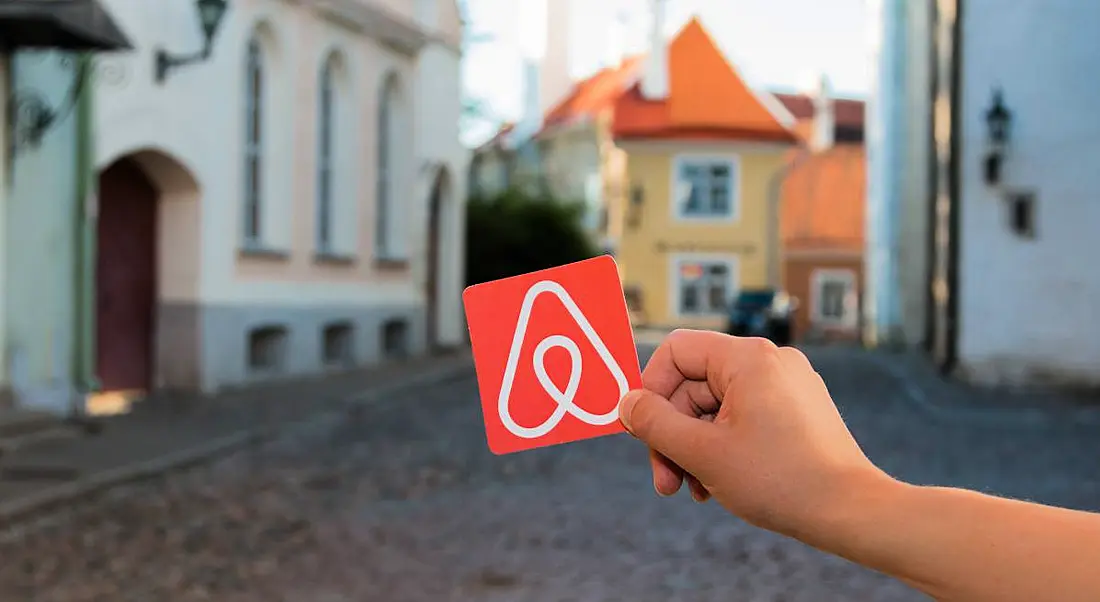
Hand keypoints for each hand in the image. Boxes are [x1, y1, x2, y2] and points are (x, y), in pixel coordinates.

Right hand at [618, 329, 890, 536]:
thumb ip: (654, 424)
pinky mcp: (796, 409)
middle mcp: (769, 361)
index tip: (641, 431)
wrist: (851, 511)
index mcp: (747, 358)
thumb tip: (625, 404)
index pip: (676, 351)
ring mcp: (786, 384)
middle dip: (673, 434)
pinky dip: (722, 446)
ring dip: (695, 447)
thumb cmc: (780, 480)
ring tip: (694, 490)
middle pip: (693, 385)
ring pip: (715, 406)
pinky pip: (741, 417)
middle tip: (665, 481)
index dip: (650, 390)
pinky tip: (717, 484)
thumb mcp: (702, 453)